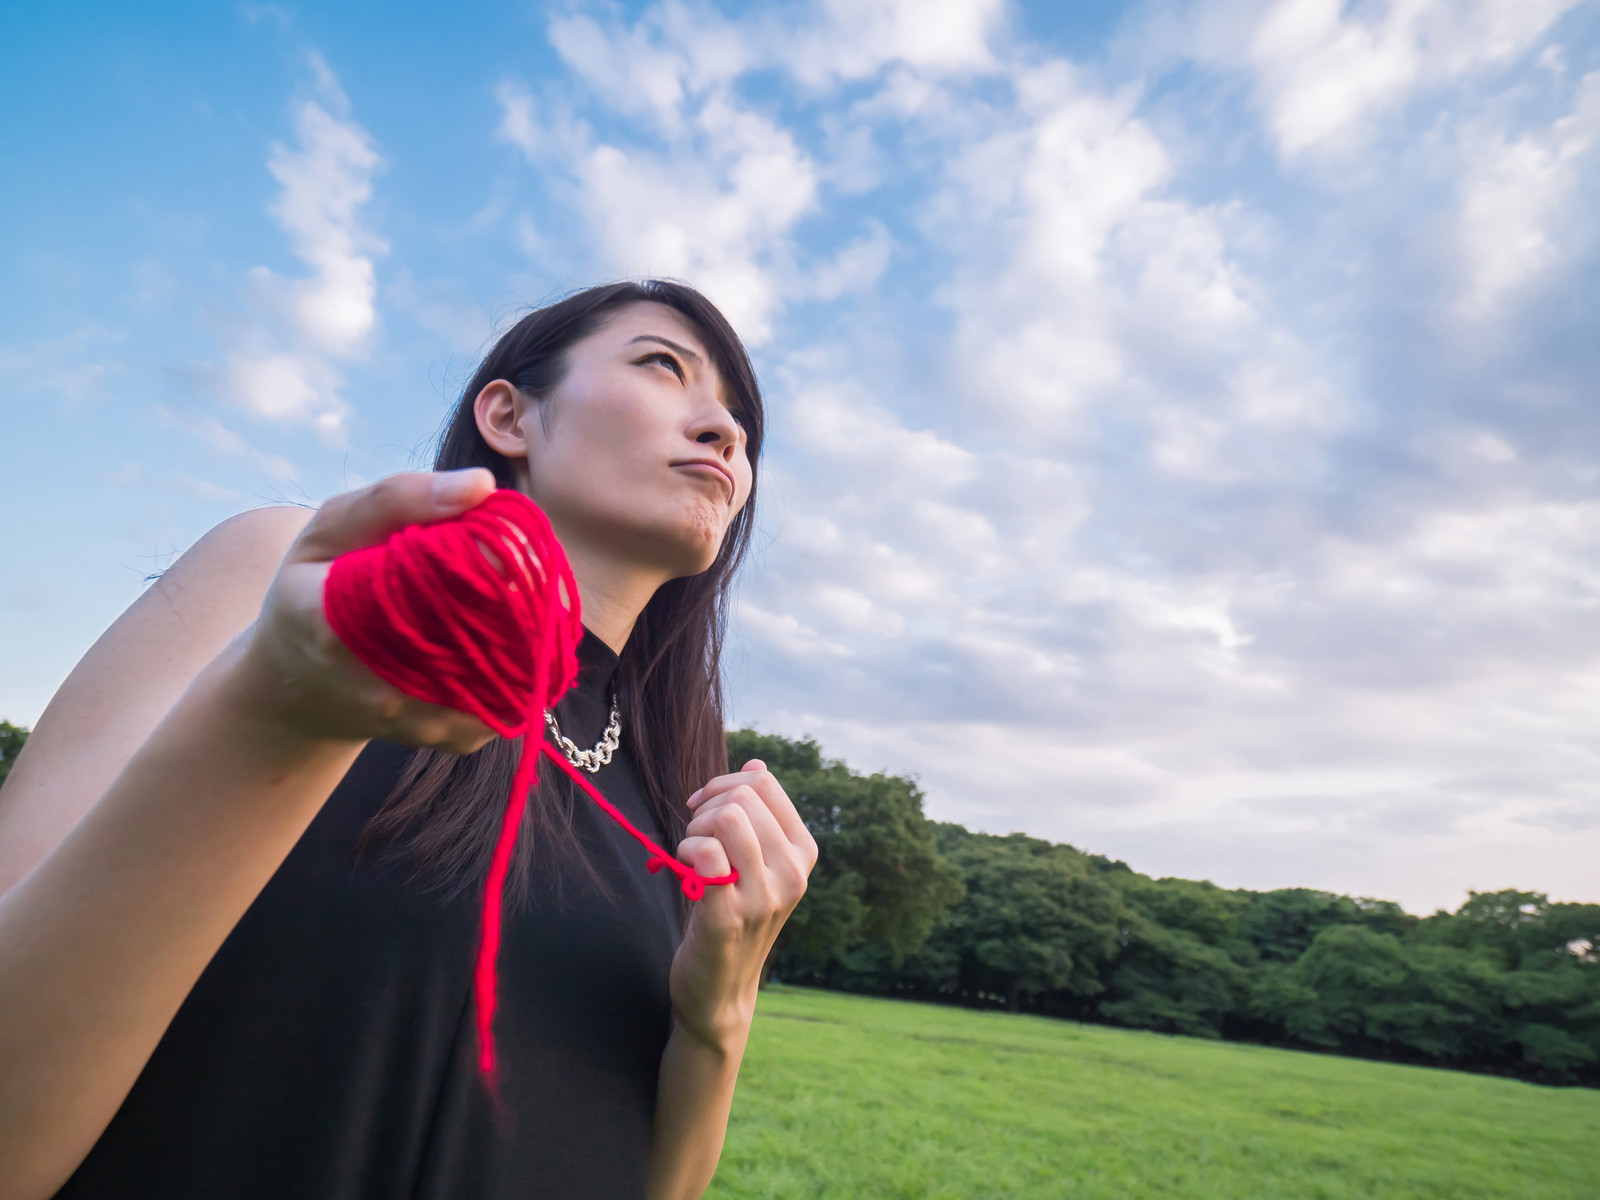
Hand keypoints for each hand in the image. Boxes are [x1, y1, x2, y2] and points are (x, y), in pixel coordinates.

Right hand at [227, 468, 503, 752]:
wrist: (301, 688)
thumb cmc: (315, 591)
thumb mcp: (330, 530)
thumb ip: (397, 498)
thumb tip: (481, 484)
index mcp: (336, 622)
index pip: (431, 585)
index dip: (482, 556)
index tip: (497, 532)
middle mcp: (381, 687)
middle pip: (486, 629)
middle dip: (513, 588)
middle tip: (516, 557)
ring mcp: (422, 720)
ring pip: (512, 666)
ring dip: (525, 623)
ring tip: (509, 590)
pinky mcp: (454, 737)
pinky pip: (514, 692)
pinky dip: (522, 656)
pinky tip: (501, 628)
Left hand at [669, 759, 818, 1049]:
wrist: (720, 988)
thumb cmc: (732, 916)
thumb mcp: (756, 864)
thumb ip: (758, 817)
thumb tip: (756, 765)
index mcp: (803, 853)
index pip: (764, 783)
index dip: (724, 783)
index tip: (703, 807)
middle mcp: (792, 873)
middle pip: (742, 797)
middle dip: (706, 806)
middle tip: (695, 835)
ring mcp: (765, 897)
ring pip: (728, 818)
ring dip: (696, 827)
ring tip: (691, 852)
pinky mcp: (729, 916)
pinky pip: (705, 853)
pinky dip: (686, 850)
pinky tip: (684, 869)